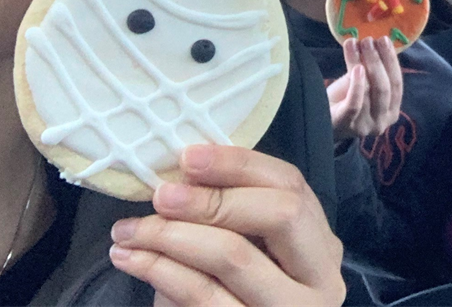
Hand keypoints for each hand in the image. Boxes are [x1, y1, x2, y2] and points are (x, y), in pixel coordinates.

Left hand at [108, 144, 345, 306]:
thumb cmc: (232, 296)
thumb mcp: (246, 254)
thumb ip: (229, 217)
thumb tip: (183, 178)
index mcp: (321, 246)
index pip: (293, 186)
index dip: (240, 165)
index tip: (188, 157)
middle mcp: (321, 278)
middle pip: (280, 215)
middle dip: (216, 199)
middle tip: (162, 196)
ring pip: (235, 256)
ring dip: (173, 235)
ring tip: (130, 230)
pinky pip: (203, 295)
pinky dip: (160, 270)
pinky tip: (133, 258)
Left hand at [325, 36, 402, 141]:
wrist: (319, 121)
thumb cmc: (344, 100)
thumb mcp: (362, 83)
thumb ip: (371, 69)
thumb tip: (376, 41)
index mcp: (391, 111)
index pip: (397, 83)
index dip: (391, 60)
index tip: (384, 39)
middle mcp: (382, 121)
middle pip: (384, 87)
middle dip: (378, 60)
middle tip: (368, 40)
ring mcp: (365, 126)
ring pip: (369, 92)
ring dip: (363, 63)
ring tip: (354, 43)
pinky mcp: (346, 125)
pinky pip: (355, 104)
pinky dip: (357, 85)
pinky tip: (356, 67)